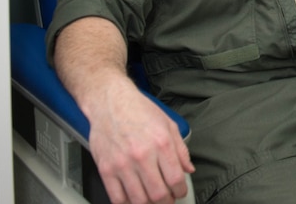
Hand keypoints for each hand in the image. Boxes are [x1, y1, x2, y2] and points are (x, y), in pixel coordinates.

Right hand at [87, 81, 194, 203]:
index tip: (180, 192)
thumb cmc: (138, 110)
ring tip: (152, 201)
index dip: (180, 191)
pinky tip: (133, 200)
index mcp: (161, 143)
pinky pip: (117, 198)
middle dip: (166, 202)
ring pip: (138, 200)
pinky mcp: (106, 169)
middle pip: (158, 194)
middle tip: (168, 200)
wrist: (110, 102)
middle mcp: (142, 155)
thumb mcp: (168, 124)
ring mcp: (122, 164)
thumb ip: (180, 149)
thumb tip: (188, 169)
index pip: (175, 179)